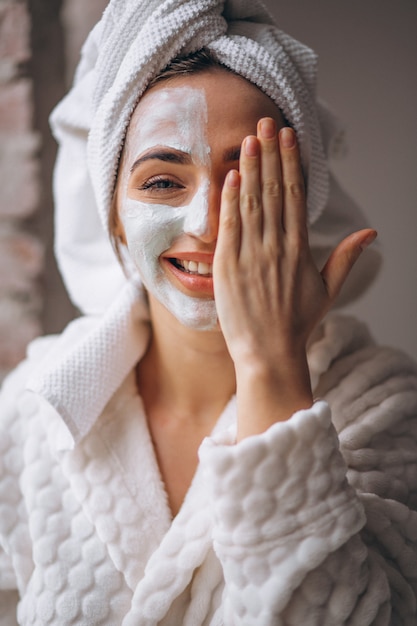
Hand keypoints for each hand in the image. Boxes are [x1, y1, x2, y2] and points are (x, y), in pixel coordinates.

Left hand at [213, 118, 375, 437]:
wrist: (269, 355)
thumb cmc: (298, 324)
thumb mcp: (327, 291)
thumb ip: (346, 258)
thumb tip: (371, 232)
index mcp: (299, 249)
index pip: (295, 195)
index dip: (291, 163)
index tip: (289, 137)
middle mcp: (276, 246)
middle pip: (272, 191)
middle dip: (270, 154)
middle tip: (267, 122)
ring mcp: (250, 256)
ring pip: (251, 203)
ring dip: (250, 168)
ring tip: (249, 139)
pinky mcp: (227, 268)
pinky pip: (229, 227)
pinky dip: (230, 200)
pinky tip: (231, 175)